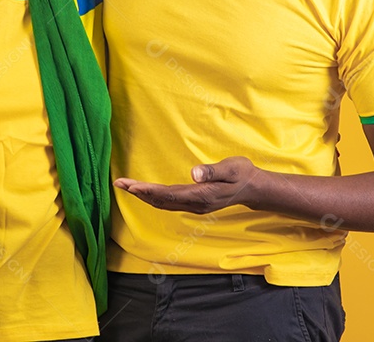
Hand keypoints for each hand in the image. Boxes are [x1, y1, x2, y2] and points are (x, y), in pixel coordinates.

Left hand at [113, 156, 259, 213]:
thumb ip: (213, 170)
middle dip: (140, 193)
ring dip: (144, 196)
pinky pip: (169, 203)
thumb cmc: (242, 173)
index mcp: (201, 196)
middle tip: (120, 184)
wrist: (253, 188)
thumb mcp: (232, 168)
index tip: (132, 186)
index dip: (149, 191)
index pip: (169, 195)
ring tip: (126, 187)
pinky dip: (154, 198)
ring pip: (163, 204)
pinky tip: (146, 193)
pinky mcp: (194, 203)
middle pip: (161, 201)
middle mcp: (195, 204)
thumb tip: (194, 173)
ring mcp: (194, 206)